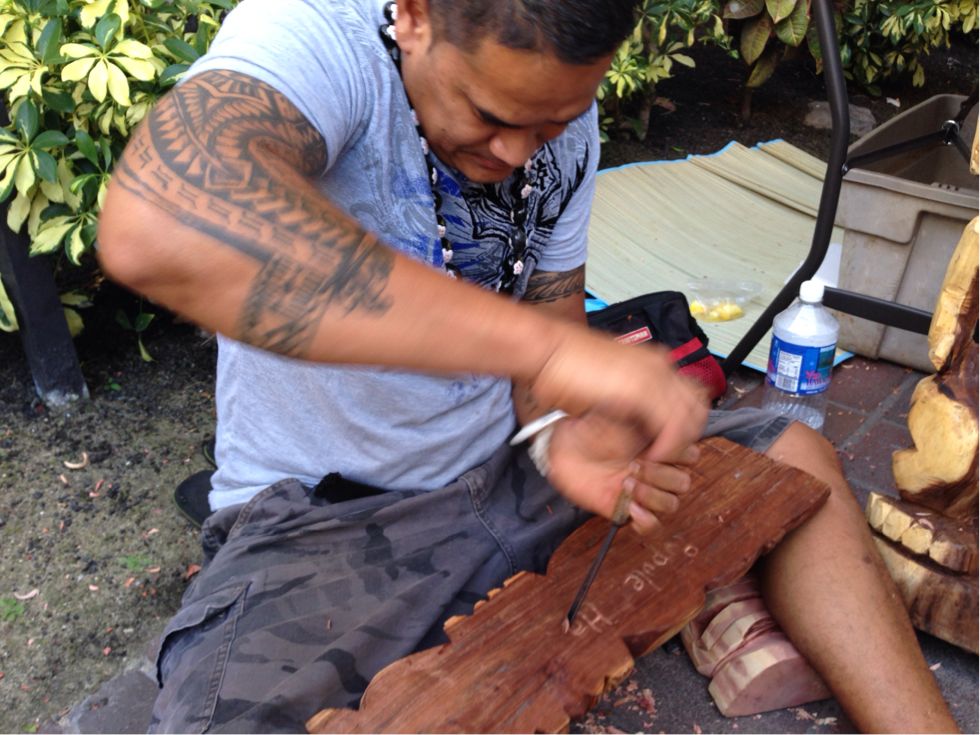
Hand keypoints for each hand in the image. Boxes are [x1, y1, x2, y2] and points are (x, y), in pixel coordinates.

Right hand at [529, 327, 708, 463]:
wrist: (546, 351)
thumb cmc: (563, 366)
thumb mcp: (605, 382)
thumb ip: (626, 396)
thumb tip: (632, 416)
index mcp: (653, 361)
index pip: (690, 393)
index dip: (683, 421)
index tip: (665, 440)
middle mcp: (660, 365)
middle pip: (698, 404)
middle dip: (688, 433)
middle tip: (665, 452)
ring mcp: (654, 376)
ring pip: (691, 418)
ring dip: (679, 443)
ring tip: (658, 457)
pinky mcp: (643, 392)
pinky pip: (673, 427)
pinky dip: (667, 447)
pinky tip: (651, 456)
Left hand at [546, 411, 701, 534]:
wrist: (564, 447)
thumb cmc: (589, 428)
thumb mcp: (621, 418)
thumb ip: (650, 426)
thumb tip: (669, 432)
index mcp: (659, 445)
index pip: (689, 456)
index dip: (676, 455)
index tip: (654, 449)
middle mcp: (654, 469)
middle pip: (682, 483)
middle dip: (662, 476)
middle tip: (634, 466)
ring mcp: (642, 491)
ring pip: (672, 504)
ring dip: (653, 496)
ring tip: (626, 484)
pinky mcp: (626, 509)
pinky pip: (653, 525)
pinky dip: (647, 520)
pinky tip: (630, 507)